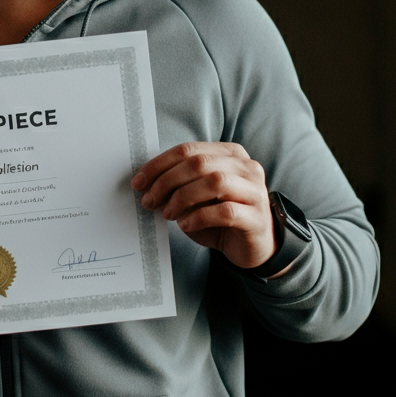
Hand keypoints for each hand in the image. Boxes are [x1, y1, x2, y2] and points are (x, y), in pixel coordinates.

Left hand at [131, 142, 275, 268]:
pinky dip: (198, 217)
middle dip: (167, 181)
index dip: (159, 164)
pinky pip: (225, 212)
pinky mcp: (256, 217)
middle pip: (199, 163)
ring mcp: (255, 191)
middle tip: (149, 200)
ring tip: (167, 213)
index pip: (189, 149)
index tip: (139, 182)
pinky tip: (185, 225)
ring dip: (182, 197)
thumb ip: (179, 184)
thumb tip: (146, 183)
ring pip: (214, 182)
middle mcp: (246, 167)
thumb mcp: (197, 196)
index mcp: (230, 153)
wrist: (253, 246)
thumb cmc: (221, 218)